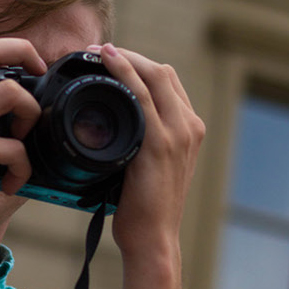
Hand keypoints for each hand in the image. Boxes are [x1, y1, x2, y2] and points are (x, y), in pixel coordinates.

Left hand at [89, 43, 204, 257]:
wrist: (154, 237)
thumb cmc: (145, 207)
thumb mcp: (149, 166)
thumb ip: (141, 140)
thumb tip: (113, 124)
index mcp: (190, 130)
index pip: (169, 82)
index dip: (140, 64)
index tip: (112, 58)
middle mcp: (190, 127)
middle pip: (163, 72)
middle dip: (131, 56)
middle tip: (99, 50)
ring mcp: (178, 134)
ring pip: (154, 77)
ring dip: (125, 58)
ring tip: (98, 51)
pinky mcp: (160, 143)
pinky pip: (142, 96)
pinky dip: (124, 73)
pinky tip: (106, 63)